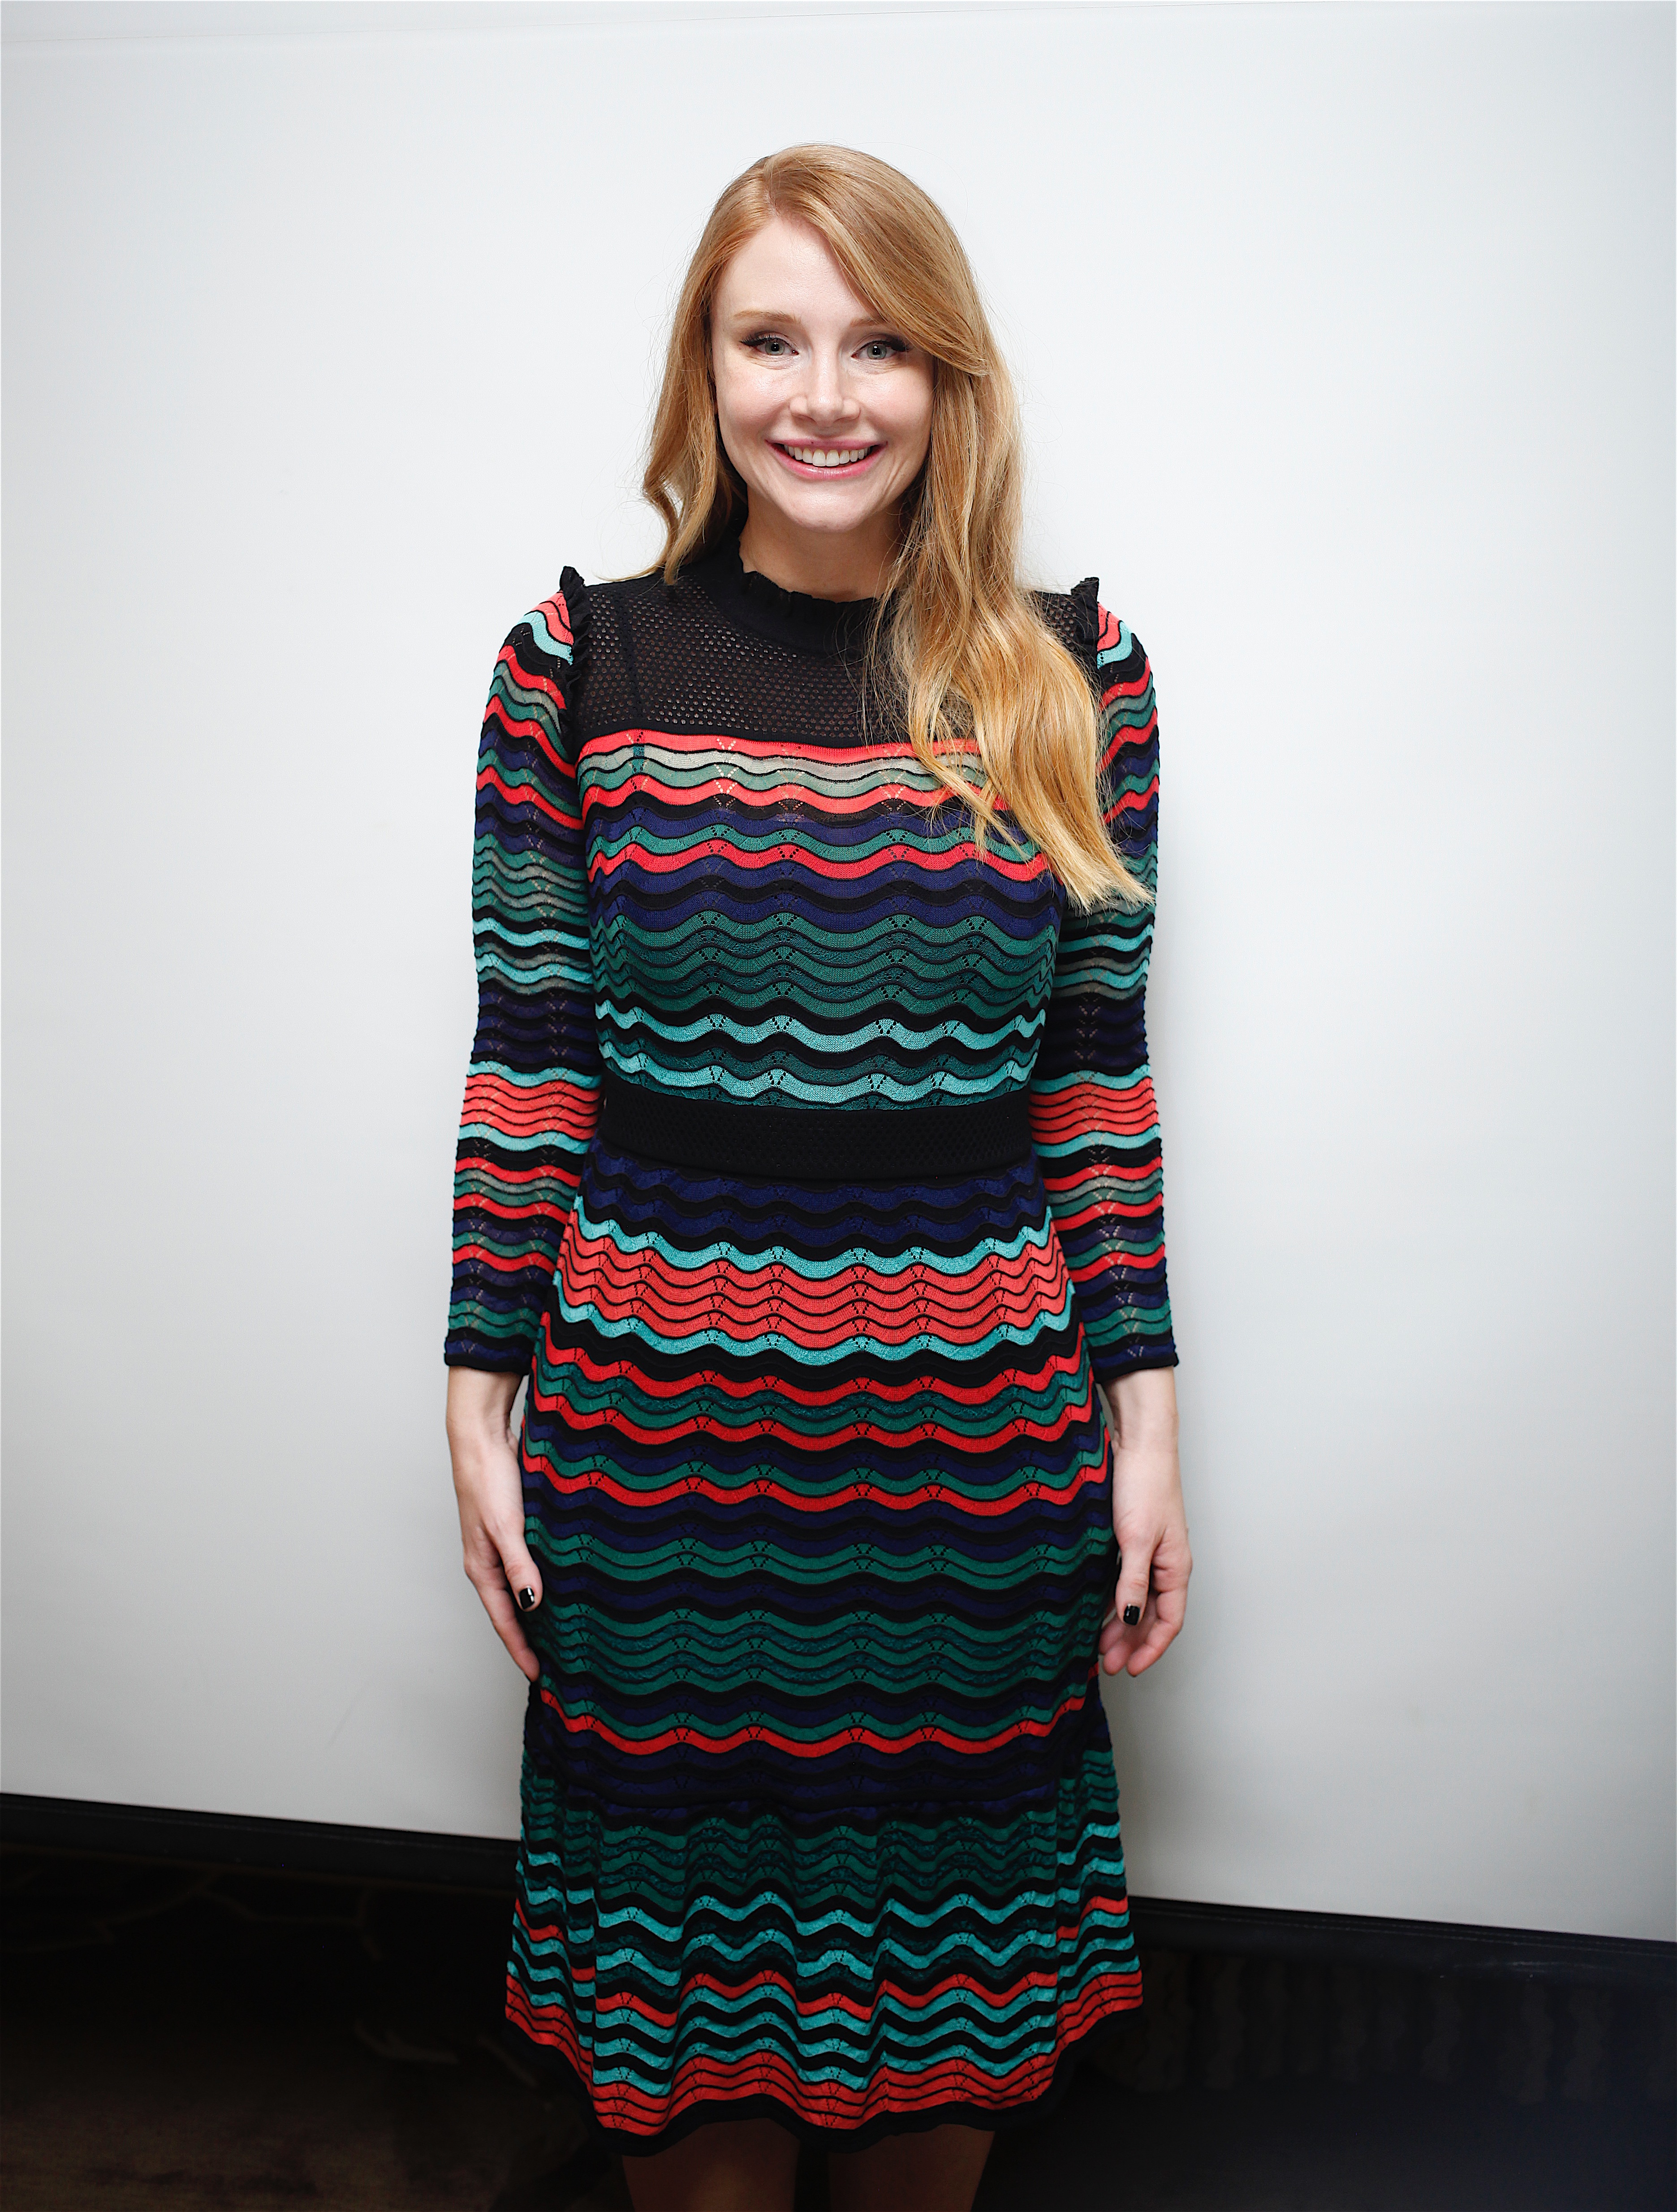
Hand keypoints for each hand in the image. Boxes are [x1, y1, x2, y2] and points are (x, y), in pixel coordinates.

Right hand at [445, 1367, 543, 1682]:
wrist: (482, 1438)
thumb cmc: (488, 1479)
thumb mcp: (506, 1526)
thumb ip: (519, 1565)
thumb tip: (531, 1605)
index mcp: (482, 1568)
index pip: (504, 1621)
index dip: (521, 1650)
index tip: (540, 1676)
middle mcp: (489, 1562)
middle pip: (510, 1612)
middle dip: (528, 1640)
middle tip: (554, 1665)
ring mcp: (500, 1546)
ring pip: (520, 1590)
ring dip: (536, 1614)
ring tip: (560, 1634)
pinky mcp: (512, 1530)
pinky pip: (527, 1567)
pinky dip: (541, 1583)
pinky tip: (560, 1586)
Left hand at [1097, 1366, 1189, 1677]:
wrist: (1139, 1445)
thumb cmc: (1146, 1486)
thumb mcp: (1137, 1539)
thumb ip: (1134, 1581)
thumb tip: (1129, 1619)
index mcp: (1176, 1568)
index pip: (1169, 1621)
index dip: (1151, 1648)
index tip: (1131, 1668)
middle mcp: (1166, 1564)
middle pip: (1152, 1615)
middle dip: (1132, 1642)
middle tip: (1107, 1663)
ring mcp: (1150, 1552)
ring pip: (1137, 1600)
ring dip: (1120, 1624)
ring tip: (1098, 1644)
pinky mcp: (1132, 1540)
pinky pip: (1126, 1580)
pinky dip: (1112, 1599)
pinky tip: (1096, 1609)